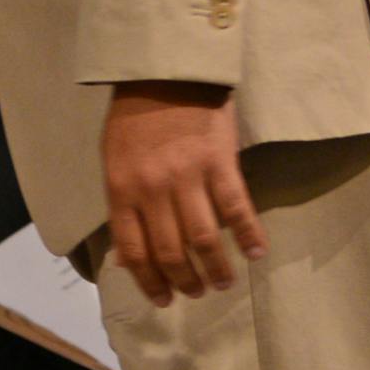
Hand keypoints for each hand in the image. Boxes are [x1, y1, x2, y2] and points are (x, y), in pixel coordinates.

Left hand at [102, 81, 268, 306]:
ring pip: (204, 239)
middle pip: (171, 251)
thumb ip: (123, 205)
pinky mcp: (219, 161)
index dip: (148, 281)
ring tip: (224, 282)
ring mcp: (187, 175)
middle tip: (197, 293)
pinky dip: (249, 236)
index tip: (163, 299)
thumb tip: (129, 257)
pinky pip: (237, 209)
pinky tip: (257, 253)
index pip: (133, 250)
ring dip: (217, 269)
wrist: (164, 70)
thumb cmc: (135, 117)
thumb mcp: (113, 159)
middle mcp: (152, 188)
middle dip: (185, 281)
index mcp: (121, 187)